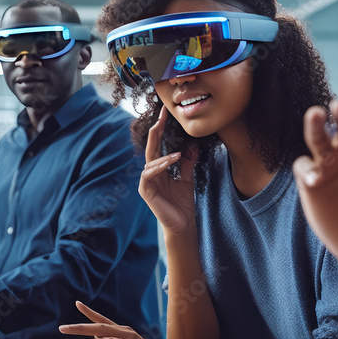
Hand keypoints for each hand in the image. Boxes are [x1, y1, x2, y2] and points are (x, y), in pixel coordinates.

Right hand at [139, 107, 197, 235]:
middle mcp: (150, 173)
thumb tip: (191, 145)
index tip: (165, 114)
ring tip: (177, 153)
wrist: (182, 224)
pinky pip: (148, 174)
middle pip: (151, 148)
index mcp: (159, 169)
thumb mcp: (187, 178)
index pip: (158, 145)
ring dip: (163, 155)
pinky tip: (170, 162)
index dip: (161, 129)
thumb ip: (186, 162)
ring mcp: (146, 182)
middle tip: (162, 115)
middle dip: (156, 131)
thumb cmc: (182, 204)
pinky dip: (159, 167)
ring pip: (149, 161)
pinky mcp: (145, 191)